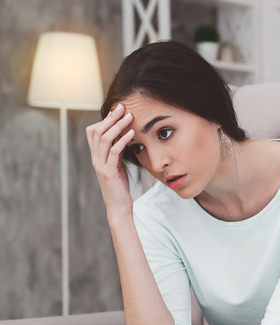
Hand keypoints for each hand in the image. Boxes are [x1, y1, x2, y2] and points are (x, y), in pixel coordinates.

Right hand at [86, 103, 135, 221]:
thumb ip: (116, 152)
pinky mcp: (108, 172)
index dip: (105, 119)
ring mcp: (100, 165)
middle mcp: (95, 158)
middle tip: (123, 107)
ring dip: (117, 126)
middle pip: (98, 131)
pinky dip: (123, 140)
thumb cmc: (120, 186)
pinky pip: (114, 152)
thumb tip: (123, 136)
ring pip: (105, 139)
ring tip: (129, 116)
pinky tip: (132, 133)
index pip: (94, 132)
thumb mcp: (117, 165)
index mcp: (96, 156)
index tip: (117, 110)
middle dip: (110, 118)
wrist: (118, 207)